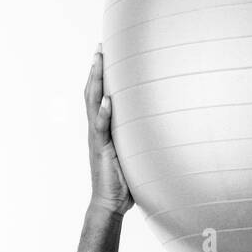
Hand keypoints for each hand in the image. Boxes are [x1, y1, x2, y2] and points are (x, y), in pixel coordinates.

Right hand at [85, 46, 132, 215]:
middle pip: (91, 93)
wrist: (110, 204)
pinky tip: (107, 99)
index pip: (97, 96)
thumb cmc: (123, 182)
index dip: (99, 76)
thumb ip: (138, 139)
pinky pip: (101, 129)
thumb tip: (160, 128)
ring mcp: (97, 139)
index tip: (103, 54)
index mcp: (102, 129)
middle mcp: (96, 130)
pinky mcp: (102, 151)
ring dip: (95, 82)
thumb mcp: (132, 154)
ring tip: (98, 61)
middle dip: (95, 69)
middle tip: (99, 47)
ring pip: (92, 104)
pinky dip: (103, 113)